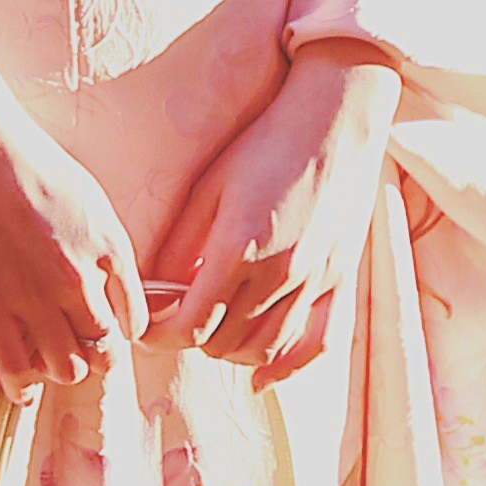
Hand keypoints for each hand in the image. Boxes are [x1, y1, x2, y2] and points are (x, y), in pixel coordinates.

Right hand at [0, 25, 144, 395]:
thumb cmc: (34, 167)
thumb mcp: (94, 203)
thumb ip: (111, 252)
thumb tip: (124, 295)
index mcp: (109, 251)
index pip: (133, 323)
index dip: (122, 338)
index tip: (108, 337)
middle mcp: (78, 280)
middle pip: (103, 352)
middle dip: (95, 358)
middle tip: (79, 351)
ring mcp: (33, 297)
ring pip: (65, 369)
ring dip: (61, 370)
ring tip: (48, 359)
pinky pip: (16, 371)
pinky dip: (23, 387)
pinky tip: (22, 385)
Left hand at [152, 37, 402, 381]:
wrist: (339, 113)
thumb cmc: (267, 140)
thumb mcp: (211, 185)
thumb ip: (181, 244)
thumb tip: (155, 289)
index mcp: (241, 247)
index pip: (190, 324)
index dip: (158, 334)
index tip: (144, 327)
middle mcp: (281, 272)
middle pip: (222, 342)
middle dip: (190, 337)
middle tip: (175, 317)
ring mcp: (317, 279)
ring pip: (265, 350)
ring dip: (230, 349)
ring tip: (212, 329)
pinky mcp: (341, 278)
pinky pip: (317, 344)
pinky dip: (286, 366)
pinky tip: (261, 373)